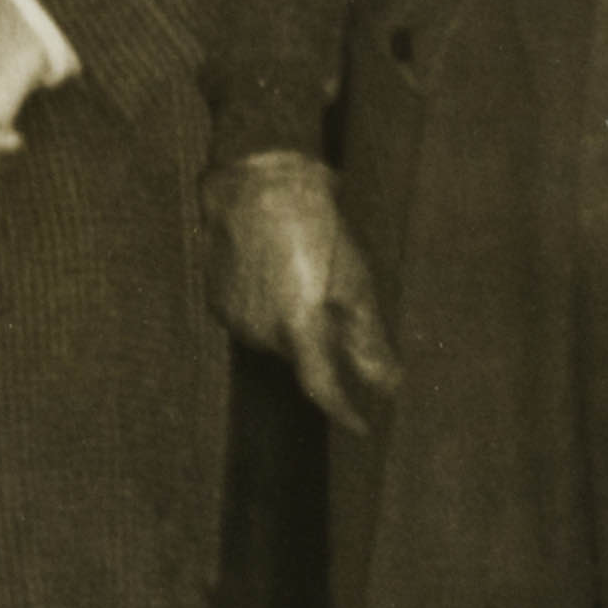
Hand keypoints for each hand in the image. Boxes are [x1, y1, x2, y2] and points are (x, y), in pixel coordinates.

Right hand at [215, 153, 401, 432]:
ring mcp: (234, 317)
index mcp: (298, 327)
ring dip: (294, 324)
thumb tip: (389, 384)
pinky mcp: (217, 300)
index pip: (322, 389)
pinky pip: (252, 319)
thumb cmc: (315, 225)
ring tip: (304, 275)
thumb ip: (368, 340)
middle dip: (320, 344)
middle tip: (335, 304)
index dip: (344, 411)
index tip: (361, 425)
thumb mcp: (355, 280)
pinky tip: (279, 272)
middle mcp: (260, 332)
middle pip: (299, 358)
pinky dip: (270, 307)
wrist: (256, 182)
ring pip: (275, 339)